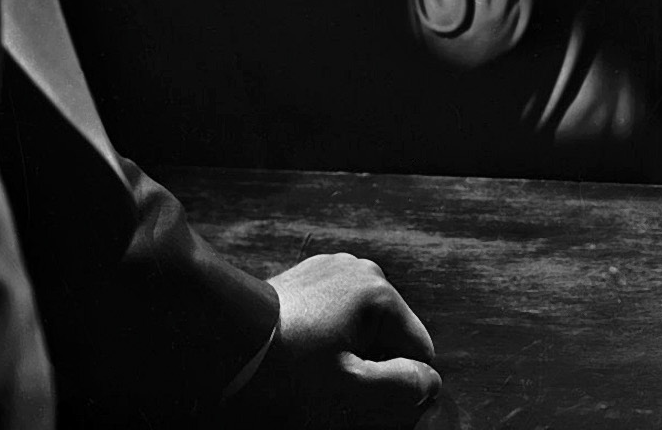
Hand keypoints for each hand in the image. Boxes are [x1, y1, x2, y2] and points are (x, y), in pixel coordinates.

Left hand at [237, 251, 440, 426]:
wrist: (231, 331)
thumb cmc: (291, 364)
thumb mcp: (351, 387)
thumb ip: (401, 385)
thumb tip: (430, 381)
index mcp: (380, 293)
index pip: (419, 349)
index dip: (399, 380)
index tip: (362, 393)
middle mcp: (364, 270)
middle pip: (392, 333)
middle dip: (374, 361)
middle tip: (335, 379)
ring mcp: (336, 267)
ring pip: (367, 323)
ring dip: (353, 348)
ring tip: (317, 363)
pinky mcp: (314, 273)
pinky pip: (342, 310)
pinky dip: (333, 331)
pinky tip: (306, 345)